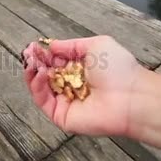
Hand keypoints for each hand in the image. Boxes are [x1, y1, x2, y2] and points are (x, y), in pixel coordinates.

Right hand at [23, 35, 142, 135]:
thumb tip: (52, 45)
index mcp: (80, 70)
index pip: (54, 62)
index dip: (43, 54)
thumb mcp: (95, 44)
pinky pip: (44, 102)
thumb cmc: (119, 69)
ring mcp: (66, 102)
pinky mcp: (62, 116)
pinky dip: (36, 87)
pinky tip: (38, 73)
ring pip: (41, 89)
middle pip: (45, 75)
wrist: (131, 95)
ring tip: (32, 62)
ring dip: (32, 74)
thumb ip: (71, 45)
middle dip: (35, 62)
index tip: (34, 46)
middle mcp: (71, 86)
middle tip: (29, 53)